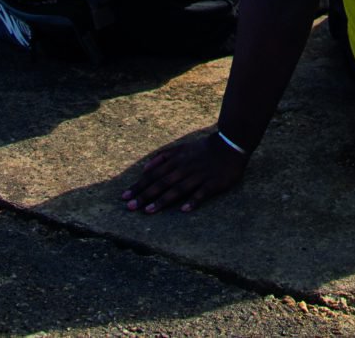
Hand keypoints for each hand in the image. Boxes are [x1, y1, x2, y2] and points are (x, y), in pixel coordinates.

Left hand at [122, 129, 249, 213]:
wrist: (229, 145)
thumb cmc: (202, 149)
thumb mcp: (180, 148)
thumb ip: (162, 157)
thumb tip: (145, 168)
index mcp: (176, 160)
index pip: (153, 175)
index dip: (139, 186)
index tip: (125, 197)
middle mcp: (184, 168)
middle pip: (161, 183)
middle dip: (145, 195)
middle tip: (130, 207)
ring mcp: (198, 176)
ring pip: (178, 189)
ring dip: (163, 200)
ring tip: (149, 211)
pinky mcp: (212, 183)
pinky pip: (201, 193)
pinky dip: (192, 201)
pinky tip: (183, 210)